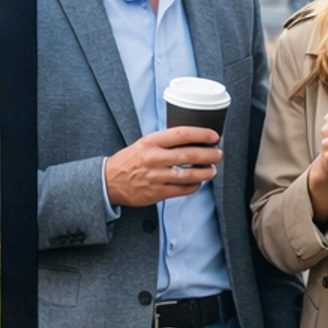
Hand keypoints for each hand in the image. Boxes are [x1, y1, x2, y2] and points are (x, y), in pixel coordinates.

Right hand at [105, 127, 222, 206]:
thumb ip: (166, 141)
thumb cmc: (130, 160)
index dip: (201, 134)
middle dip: (209, 155)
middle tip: (218, 154)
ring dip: (205, 173)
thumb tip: (193, 140)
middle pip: (189, 155)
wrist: (109, 181)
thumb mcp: (145, 143)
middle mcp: (154, 158)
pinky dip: (194, 186)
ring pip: (189, 175)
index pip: (182, 134)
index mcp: (151, 142)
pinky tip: (198, 182)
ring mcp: (156, 177)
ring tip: (212, 170)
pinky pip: (182, 190)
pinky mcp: (157, 193)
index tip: (214, 136)